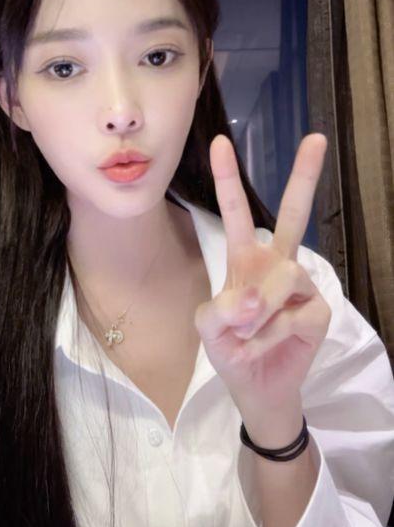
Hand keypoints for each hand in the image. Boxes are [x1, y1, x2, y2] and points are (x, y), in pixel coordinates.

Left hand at [194, 134, 330, 444]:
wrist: (256, 387)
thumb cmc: (232, 349)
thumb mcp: (209, 329)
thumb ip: (220, 310)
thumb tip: (254, 301)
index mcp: (245, 259)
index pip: (237, 213)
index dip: (228, 179)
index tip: (219, 141)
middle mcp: (275, 264)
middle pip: (294, 215)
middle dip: (305, 176)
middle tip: (317, 138)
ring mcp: (299, 286)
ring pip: (284, 273)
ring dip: (260, 308)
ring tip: (247, 333)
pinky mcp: (317, 309)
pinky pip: (293, 312)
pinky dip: (271, 334)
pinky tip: (267, 344)